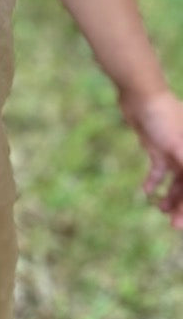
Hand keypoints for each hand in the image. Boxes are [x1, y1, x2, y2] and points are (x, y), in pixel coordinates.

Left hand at [119, 88, 182, 228]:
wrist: (140, 95)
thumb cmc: (164, 118)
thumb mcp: (180, 146)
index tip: (181, 223)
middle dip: (182, 205)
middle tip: (171, 223)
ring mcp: (174, 152)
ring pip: (175, 181)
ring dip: (169, 196)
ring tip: (159, 208)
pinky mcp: (157, 148)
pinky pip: (158, 170)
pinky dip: (154, 181)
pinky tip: (147, 191)